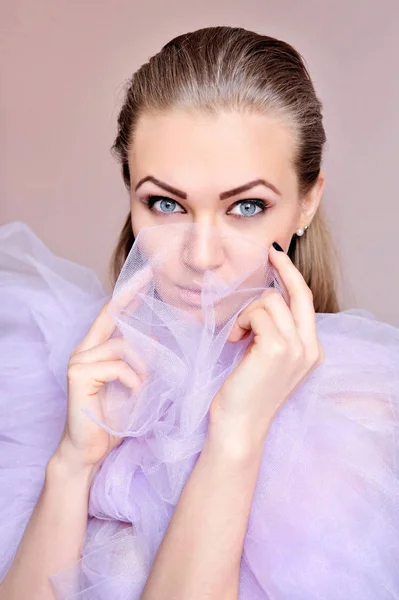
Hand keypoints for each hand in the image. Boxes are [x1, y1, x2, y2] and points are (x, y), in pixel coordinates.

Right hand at [55, 265, 153, 473]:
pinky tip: (135, 394)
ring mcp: (79, 361)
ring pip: (122, 346)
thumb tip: (160, 341)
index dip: (129, 292)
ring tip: (146, 386)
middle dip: (136, 306)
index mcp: (96, 349)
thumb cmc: (112, 418)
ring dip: (143, 367)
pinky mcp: (79, 375)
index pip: (112, 312)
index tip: (146, 273)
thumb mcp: (133, 384)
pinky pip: (118, 366)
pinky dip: (134, 380)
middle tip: (161, 322)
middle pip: (115, 320)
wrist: (89, 450)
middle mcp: (84, 350)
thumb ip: (140, 362)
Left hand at [209, 243, 324, 450]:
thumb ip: (274, 332)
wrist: (239, 427)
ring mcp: (296, 347)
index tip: (277, 258)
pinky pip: (256, 311)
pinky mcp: (277, 347)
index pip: (305, 303)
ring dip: (246, 313)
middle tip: (268, 253)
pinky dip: (240, 321)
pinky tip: (233, 341)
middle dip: (283, 269)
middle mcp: (310, 348)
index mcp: (311, 351)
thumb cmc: (246, 394)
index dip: (291, 277)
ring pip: (271, 300)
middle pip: (299, 293)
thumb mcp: (267, 359)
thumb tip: (264, 299)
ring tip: (236, 335)